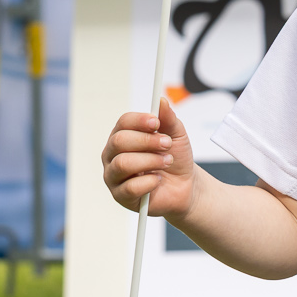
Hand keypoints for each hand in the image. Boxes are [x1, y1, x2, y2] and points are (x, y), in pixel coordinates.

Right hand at [102, 100, 196, 219]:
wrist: (184, 187)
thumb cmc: (175, 159)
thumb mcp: (176, 136)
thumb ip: (169, 119)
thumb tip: (162, 101)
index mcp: (123, 136)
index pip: (123, 123)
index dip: (139, 121)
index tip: (156, 123)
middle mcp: (113, 155)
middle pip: (119, 141)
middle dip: (147, 141)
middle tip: (167, 145)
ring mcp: (114, 176)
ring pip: (123, 163)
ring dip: (150, 161)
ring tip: (167, 162)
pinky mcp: (120, 196)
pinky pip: (130, 187)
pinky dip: (149, 182)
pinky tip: (157, 180)